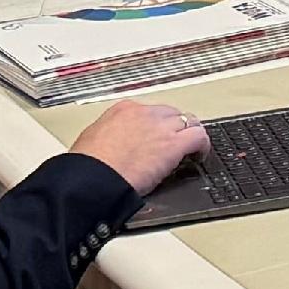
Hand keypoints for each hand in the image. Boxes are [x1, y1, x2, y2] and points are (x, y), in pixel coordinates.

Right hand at [71, 99, 209, 192]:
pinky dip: (202, 145)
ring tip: (189, 148)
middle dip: (172, 128)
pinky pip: (198, 137)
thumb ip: (107, 135)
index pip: (149, 112)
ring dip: (189, 135)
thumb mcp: (91, 139)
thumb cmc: (87, 166)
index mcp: (123, 110)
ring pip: (188, 122)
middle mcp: (145, 114)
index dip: (155, 126)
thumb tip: (109, 143)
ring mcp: (161, 127)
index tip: (155, 136)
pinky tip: (199, 155)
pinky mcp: (173, 145)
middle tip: (173, 142)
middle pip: (170, 114)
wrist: (92, 179)